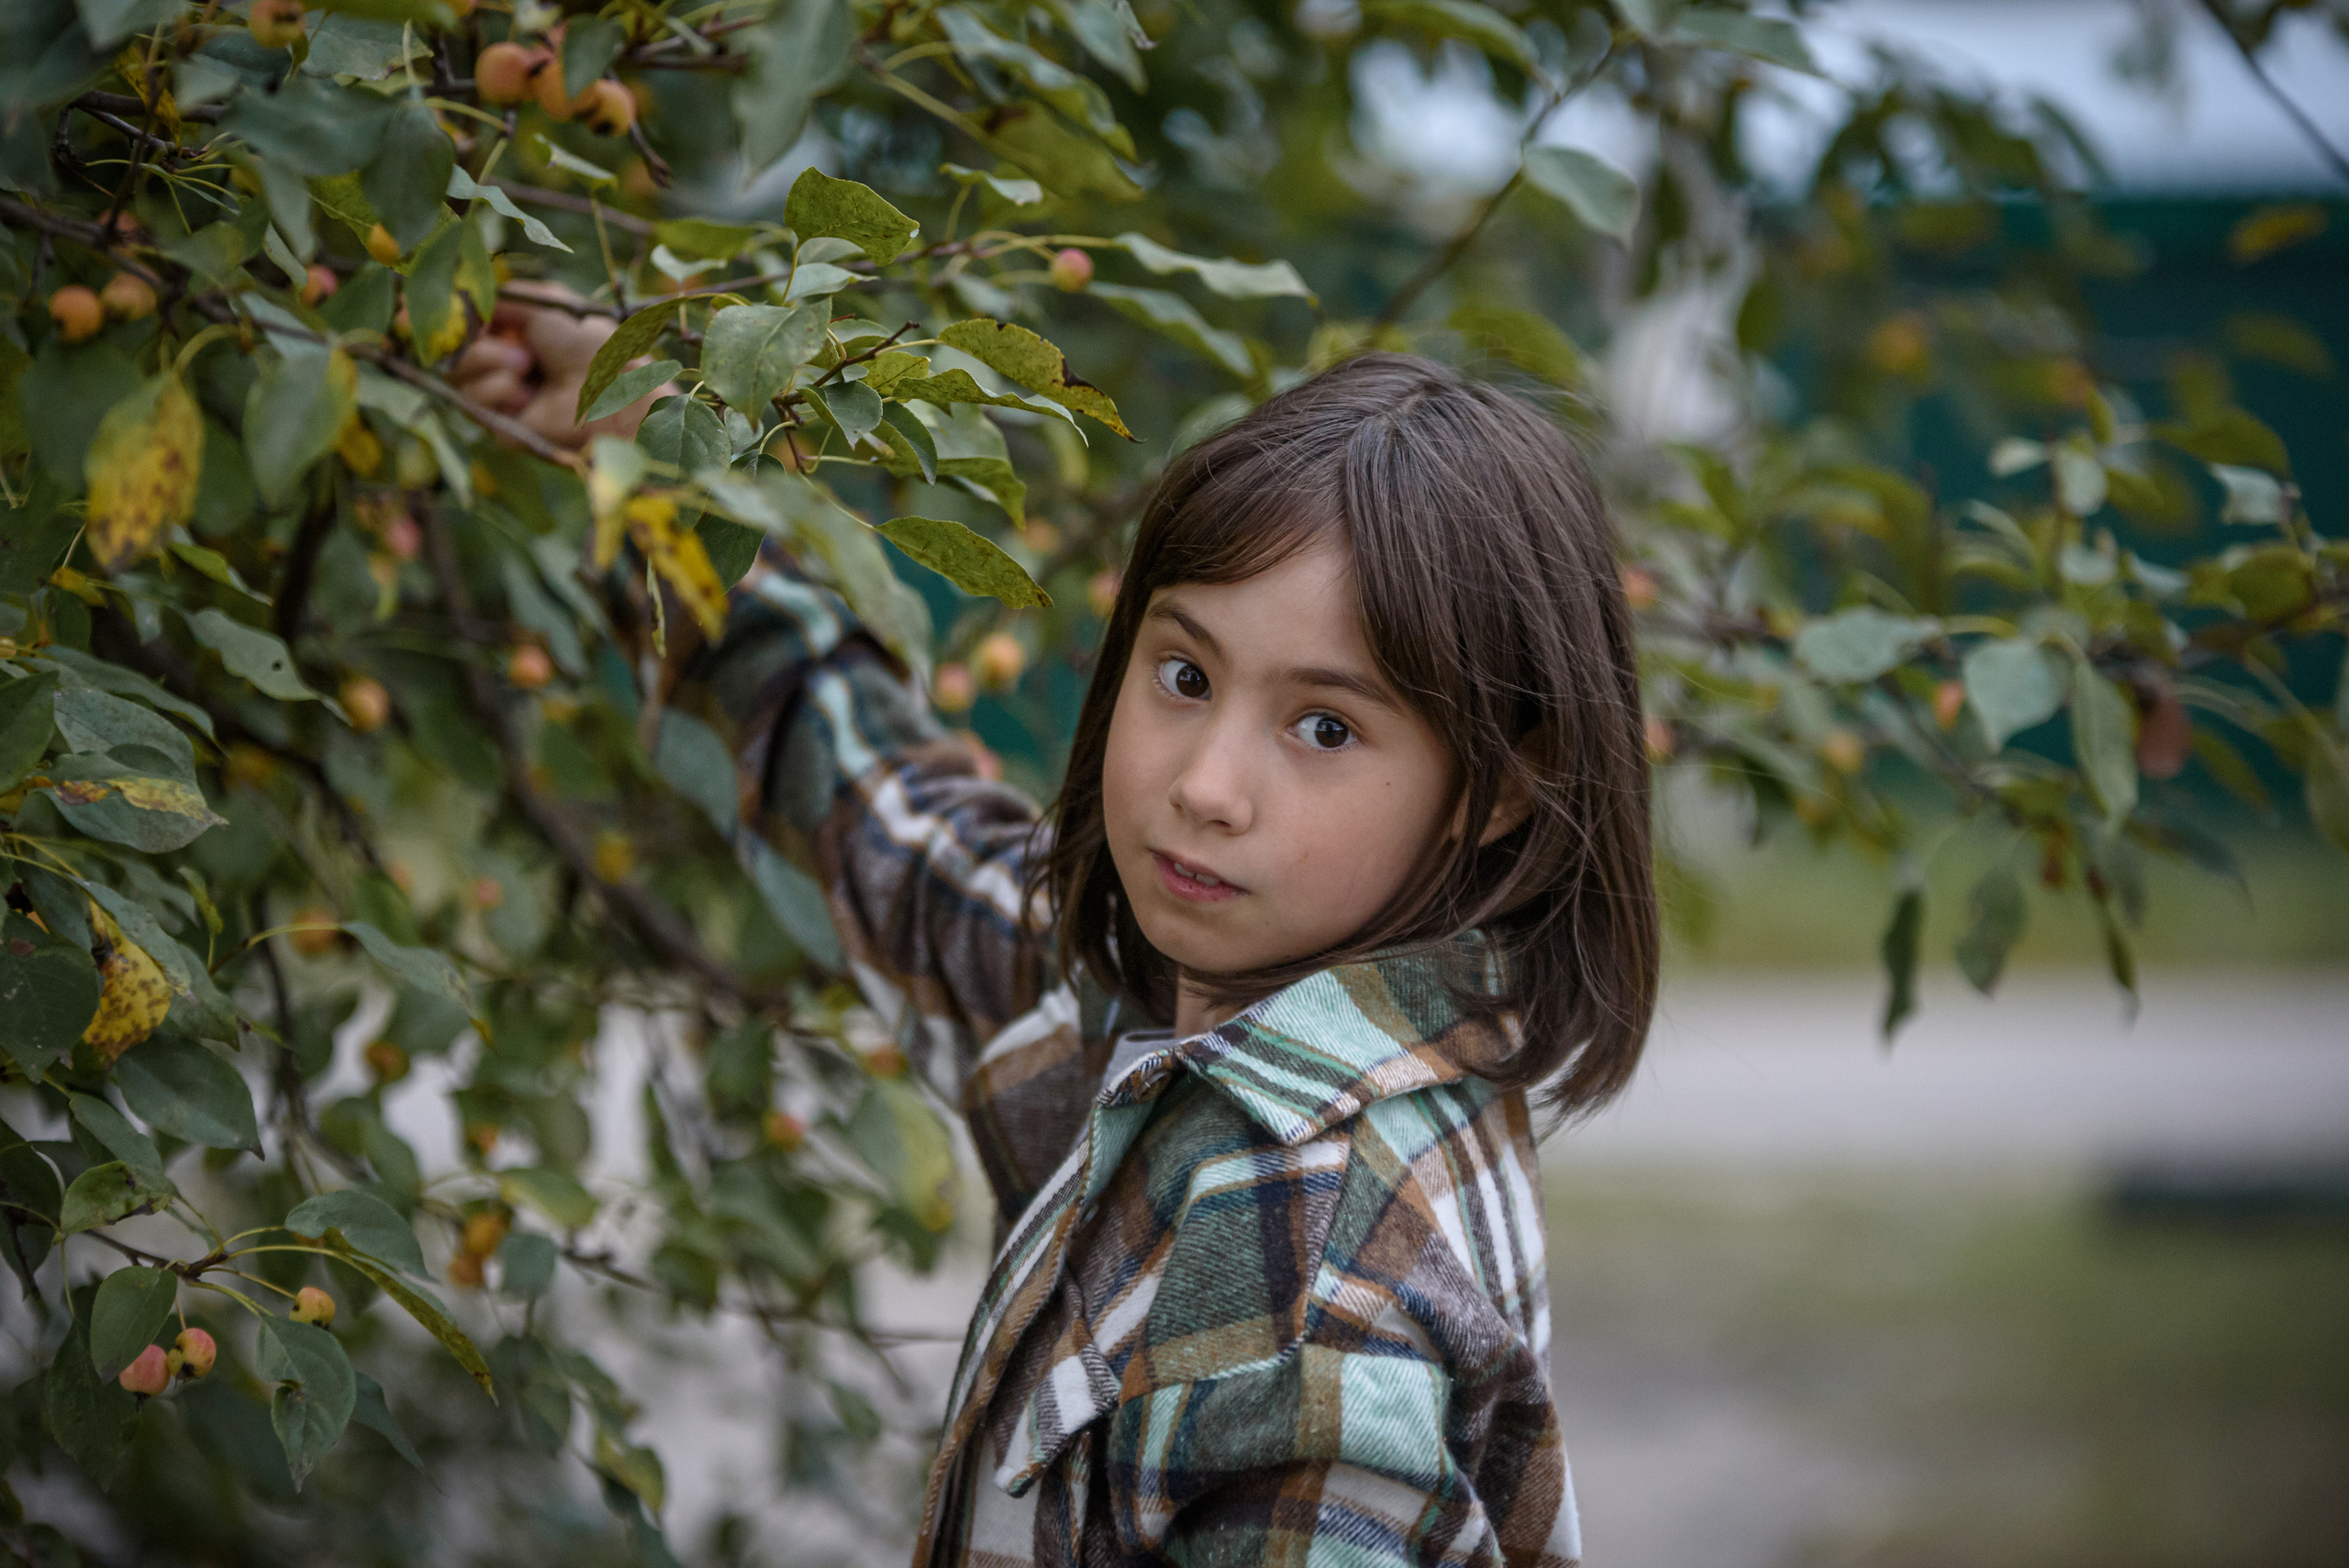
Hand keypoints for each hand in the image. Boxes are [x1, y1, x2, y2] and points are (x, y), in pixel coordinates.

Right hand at [449, 282, 668, 448]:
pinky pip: (469, 402)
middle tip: (495, 339)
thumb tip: (446, 290)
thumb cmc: (590, 344)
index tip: (406, 308)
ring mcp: (498, 394)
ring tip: (525, 364)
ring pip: (452, 373)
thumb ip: (494, 295)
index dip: (432, 315)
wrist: (615, 393)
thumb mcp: (543, 304)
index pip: (456, 321)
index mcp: (512, 330)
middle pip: (444, 346)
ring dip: (485, 361)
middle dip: (464, 338)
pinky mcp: (499, 425)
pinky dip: (496, 389)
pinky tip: (524, 391)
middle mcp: (501, 361)